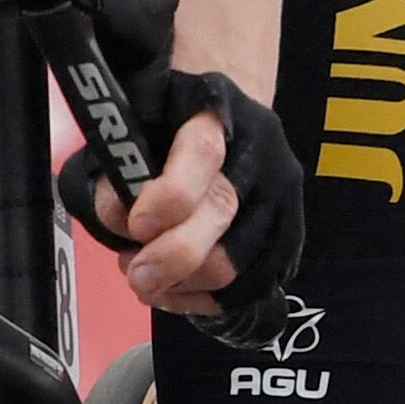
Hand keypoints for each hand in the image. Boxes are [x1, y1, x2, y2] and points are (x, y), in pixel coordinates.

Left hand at [61, 67, 306, 331]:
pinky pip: (251, 286)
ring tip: (146, 278)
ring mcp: (280, 196)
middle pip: (223, 213)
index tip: (136, 226)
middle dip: (172, 256)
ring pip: (237, 263)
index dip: (169, 196)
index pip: (202, 153)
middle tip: (134, 274)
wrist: (232, 104)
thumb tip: (115, 215)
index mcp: (216, 112)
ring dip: (182, 284)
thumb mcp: (139, 110)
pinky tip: (175, 293)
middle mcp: (260, 154)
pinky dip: (207, 300)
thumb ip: (123, 156)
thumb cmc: (173, 109)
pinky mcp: (289, 233)